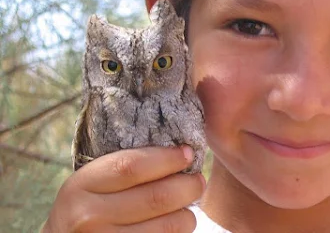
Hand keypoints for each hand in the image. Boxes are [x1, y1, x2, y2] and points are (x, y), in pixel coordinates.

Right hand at [42, 146, 204, 231]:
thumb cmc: (88, 206)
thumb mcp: (93, 182)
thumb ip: (125, 168)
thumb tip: (179, 153)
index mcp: (82, 185)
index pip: (133, 166)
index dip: (168, 158)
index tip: (188, 153)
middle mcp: (90, 216)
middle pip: (157, 197)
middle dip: (188, 186)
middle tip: (198, 180)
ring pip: (169, 225)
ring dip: (188, 213)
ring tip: (188, 205)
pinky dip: (178, 231)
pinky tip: (175, 223)